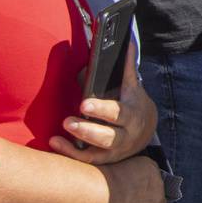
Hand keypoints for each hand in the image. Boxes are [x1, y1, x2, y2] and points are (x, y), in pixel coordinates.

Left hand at [52, 46, 156, 165]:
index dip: (101, 109)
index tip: (84, 104)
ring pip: (98, 151)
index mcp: (132, 113)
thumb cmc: (133, 103)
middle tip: (68, 121)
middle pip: (109, 136)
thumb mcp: (133, 87)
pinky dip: (71, 154)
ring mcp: (116, 149)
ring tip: (61, 130)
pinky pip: (88, 160)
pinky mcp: (106, 159)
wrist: (146, 130)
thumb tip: (127, 41)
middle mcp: (127, 134)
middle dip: (88, 130)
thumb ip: (127, 67)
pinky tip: (55, 142)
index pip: (118, 113)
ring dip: (77, 143)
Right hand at [101, 155, 171, 202]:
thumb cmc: (101, 180)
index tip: (131, 188)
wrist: (100, 194)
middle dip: (146, 196)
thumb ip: (127, 171)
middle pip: (158, 190)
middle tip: (129, 201)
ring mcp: (159, 200)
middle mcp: (159, 181)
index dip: (142, 184)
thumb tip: (124, 180)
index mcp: (149, 166)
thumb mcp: (116, 165)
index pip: (152, 175)